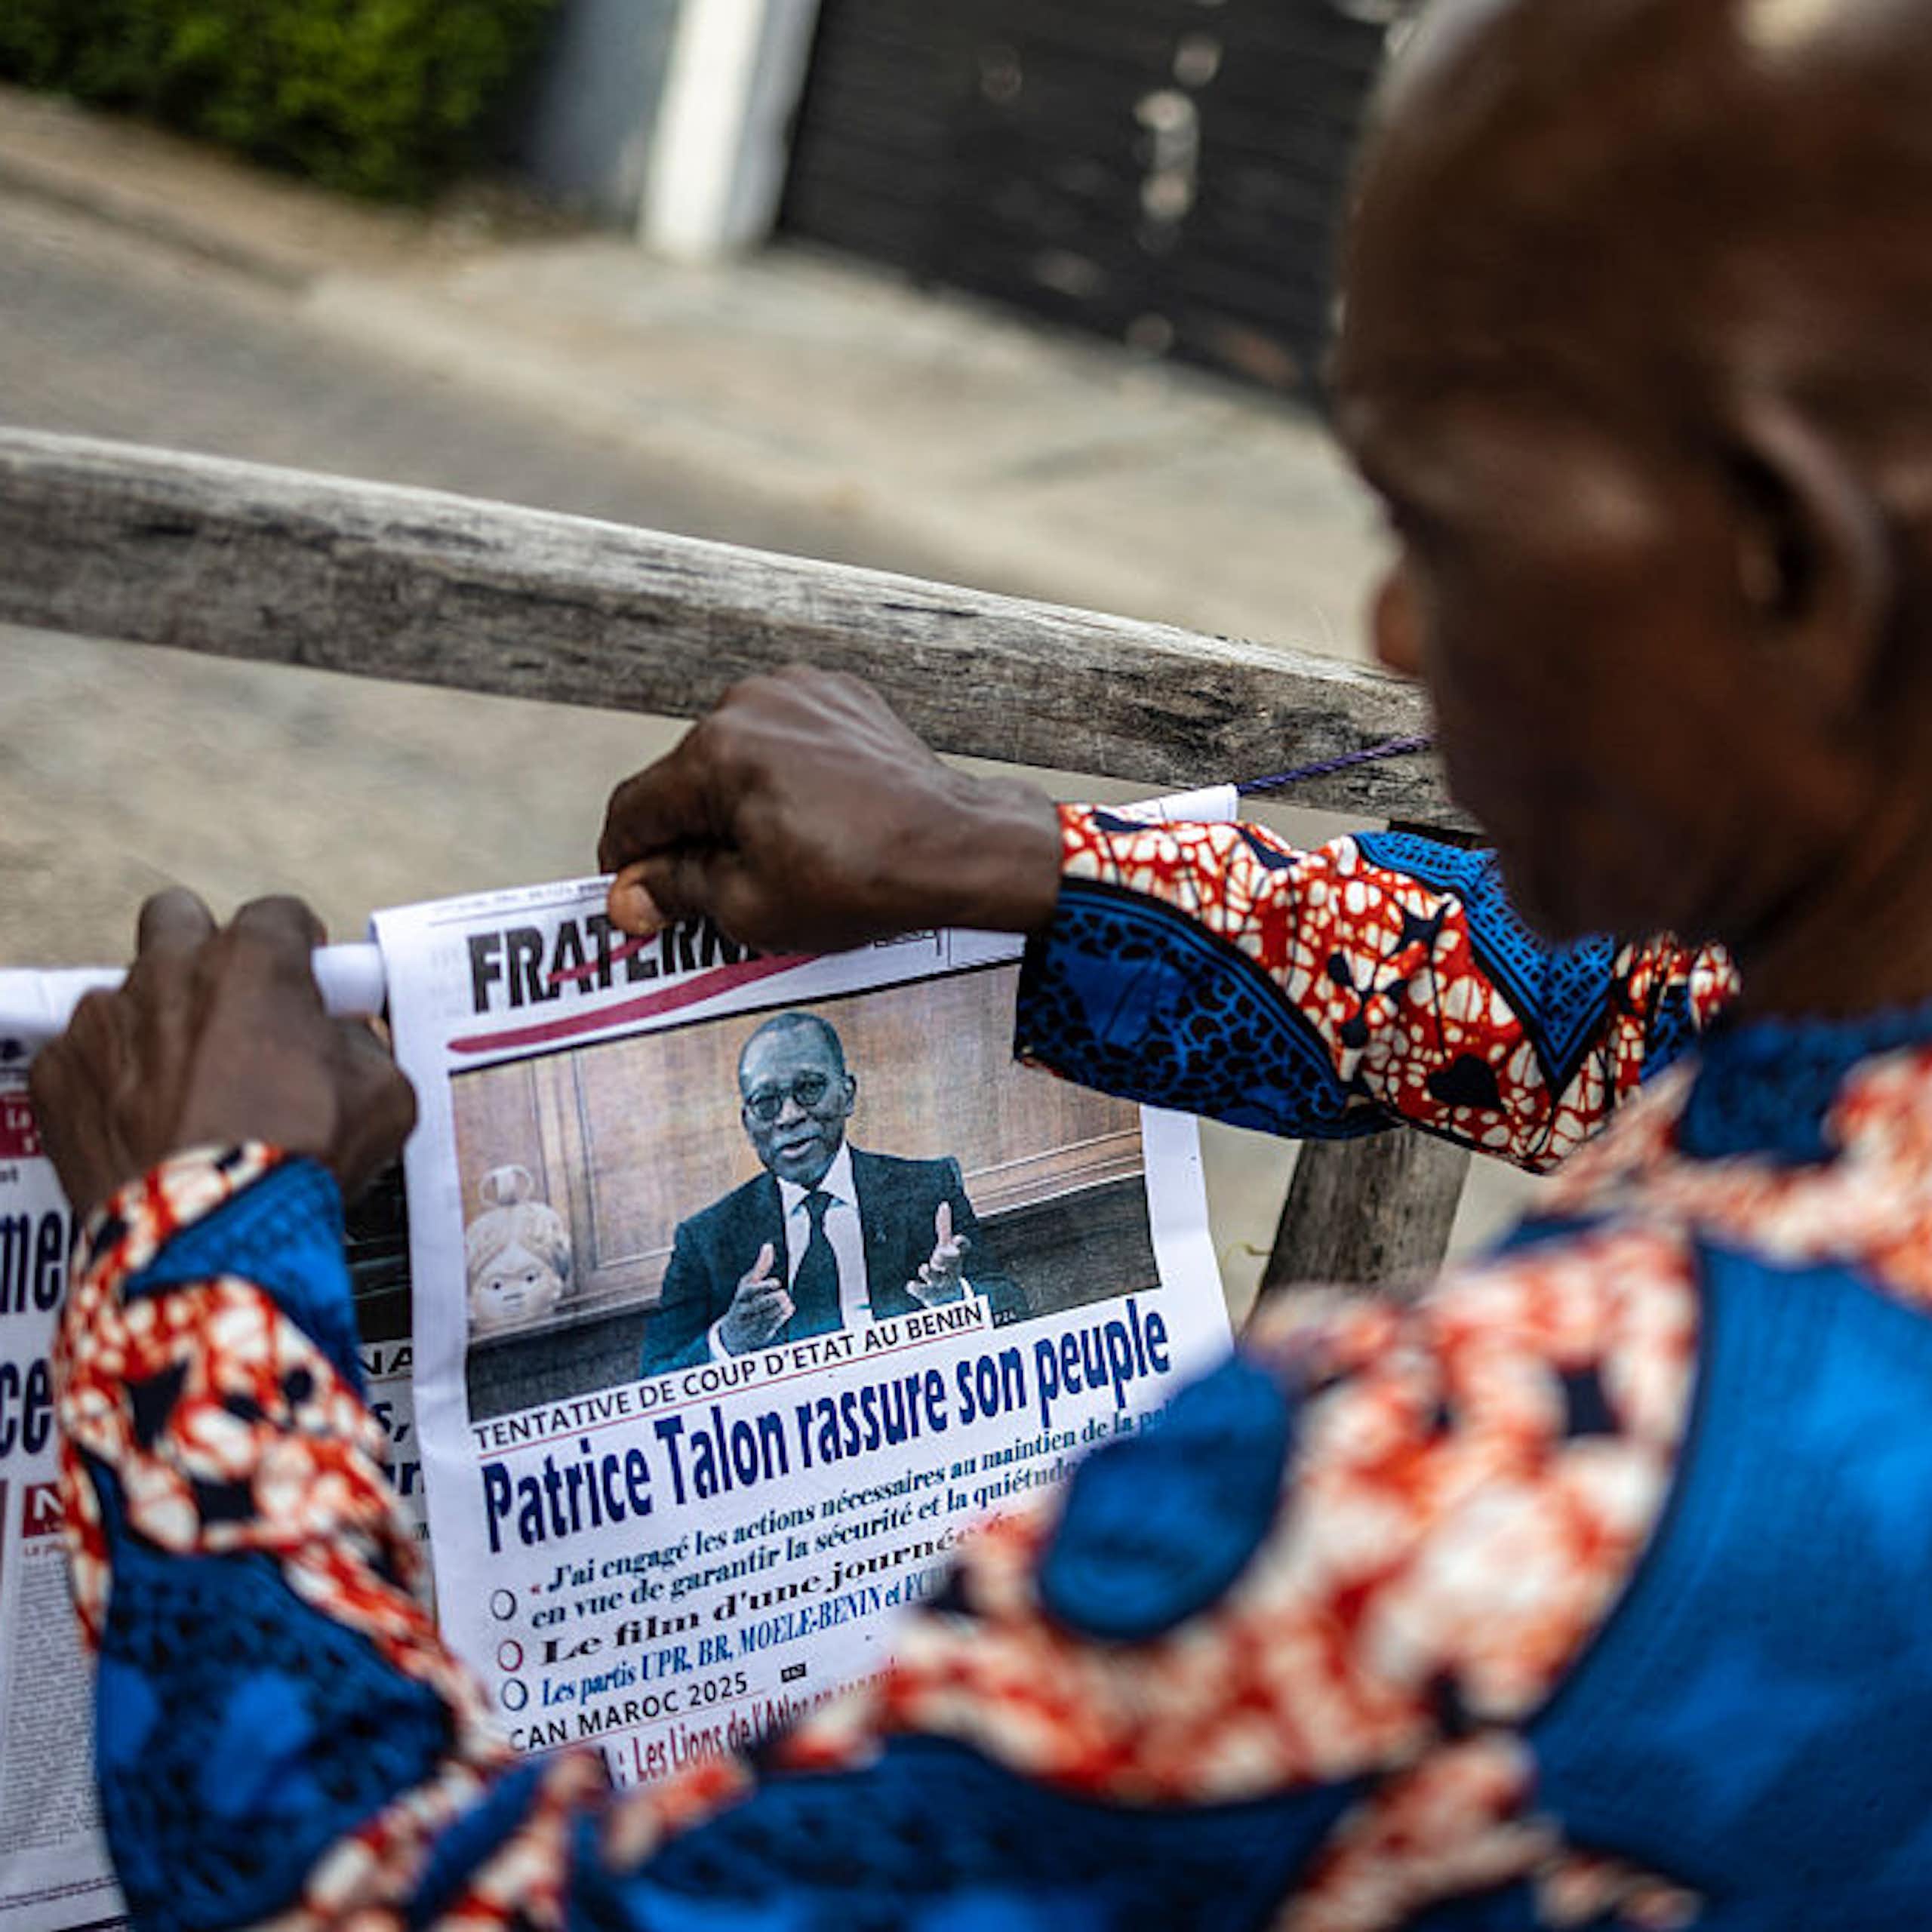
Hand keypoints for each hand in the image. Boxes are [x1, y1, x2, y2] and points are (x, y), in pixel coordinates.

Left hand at [28, 891, 416, 1218]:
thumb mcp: (382, 1093)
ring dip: (154, 1025)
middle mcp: (170, 971)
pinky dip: (107, 1084)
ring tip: (184, 1087)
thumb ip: (361, 1046)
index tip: (304, 985)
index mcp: (254, 961)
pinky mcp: (57, 1074)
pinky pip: (81, 1061)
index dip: (299, 949)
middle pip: (178, 918)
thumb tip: (343, 1042)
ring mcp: (104, 1020)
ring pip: (125, 994)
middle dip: (202, 951)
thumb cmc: (300, 1156)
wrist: (212, 1232)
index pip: (279, 915)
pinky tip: (140, 1126)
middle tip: (230, 1009)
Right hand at [598, 667, 1061, 951]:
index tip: (637, 900)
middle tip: (714, 893)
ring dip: (736, 804)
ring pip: (734, 756)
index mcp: (715, 750)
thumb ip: (675, 891)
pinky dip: (783, 777)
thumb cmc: (858, 881)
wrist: (960, 847)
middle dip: (689, 835)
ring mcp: (799, 690)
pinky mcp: (839, 696)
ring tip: (778, 855)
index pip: (635, 808)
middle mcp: (749, 702)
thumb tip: (628, 896)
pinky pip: (785, 739)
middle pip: (685, 779)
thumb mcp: (749, 906)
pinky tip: (813, 819)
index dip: (626, 863)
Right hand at [718, 1241, 792, 1354]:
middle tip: (783, 1294)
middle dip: (770, 1300)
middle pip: (757, 1306)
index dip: (763, 1287)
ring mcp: (750, 1324)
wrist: (732, 1333)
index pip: (749, 1291)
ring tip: (787, 1301)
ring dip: (777, 1309)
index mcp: (741, 1296)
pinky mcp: (758, 1334)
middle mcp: (743, 1311)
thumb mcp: (748, 1283)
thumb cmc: (744, 1300)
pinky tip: (788, 1309)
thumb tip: (769, 1246)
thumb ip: (760, 1267)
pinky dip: (780, 1318)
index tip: (776, 1282)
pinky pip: (770, 1326)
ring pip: (765, 1316)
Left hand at [906, 1201, 969, 1306]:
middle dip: (946, 1258)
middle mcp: (951, 1270)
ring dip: (930, 1273)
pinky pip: (925, 1292)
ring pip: (938, 1279)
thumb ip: (944, 1227)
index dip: (961, 1245)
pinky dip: (918, 1289)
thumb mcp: (946, 1247)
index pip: (963, 1248)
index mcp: (956, 1256)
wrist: (949, 1298)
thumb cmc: (947, 1268)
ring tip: (923, 1268)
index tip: (956, 1239)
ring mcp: (942, 1283)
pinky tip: (910, 1285)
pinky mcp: (931, 1295)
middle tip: (938, 1254)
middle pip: (951, 1264)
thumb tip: (944, 1204)